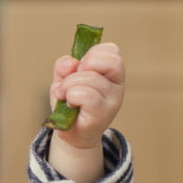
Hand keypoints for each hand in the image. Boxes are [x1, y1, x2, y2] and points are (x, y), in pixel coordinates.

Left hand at [47, 42, 124, 182]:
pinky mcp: (102, 115)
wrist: (71, 132)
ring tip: (65, 96)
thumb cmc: (71, 103)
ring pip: (91, 78)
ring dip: (69, 84)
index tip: (80, 66)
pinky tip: (69, 104)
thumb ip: (65, 66)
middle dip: (82, 67)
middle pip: (108, 61)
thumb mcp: (65, 78)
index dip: (92, 53)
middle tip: (70, 81)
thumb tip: (71, 63)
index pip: (111, 50)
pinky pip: (86, 95)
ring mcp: (112, 101)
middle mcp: (117, 86)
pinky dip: (71, 96)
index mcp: (111, 73)